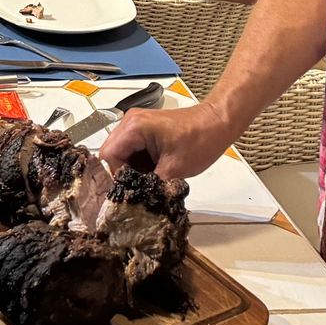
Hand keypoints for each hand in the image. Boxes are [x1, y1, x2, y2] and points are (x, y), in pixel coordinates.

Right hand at [100, 101, 232, 181]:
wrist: (217, 123)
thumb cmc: (201, 139)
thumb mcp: (174, 169)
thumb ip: (150, 186)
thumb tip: (137, 202)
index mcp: (134, 127)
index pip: (108, 157)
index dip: (115, 178)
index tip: (128, 192)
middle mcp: (130, 122)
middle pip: (111, 155)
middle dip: (123, 175)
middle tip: (139, 189)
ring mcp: (137, 125)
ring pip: (121, 154)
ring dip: (132, 170)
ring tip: (149, 181)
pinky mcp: (145, 130)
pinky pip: (132, 151)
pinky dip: (139, 165)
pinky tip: (153, 173)